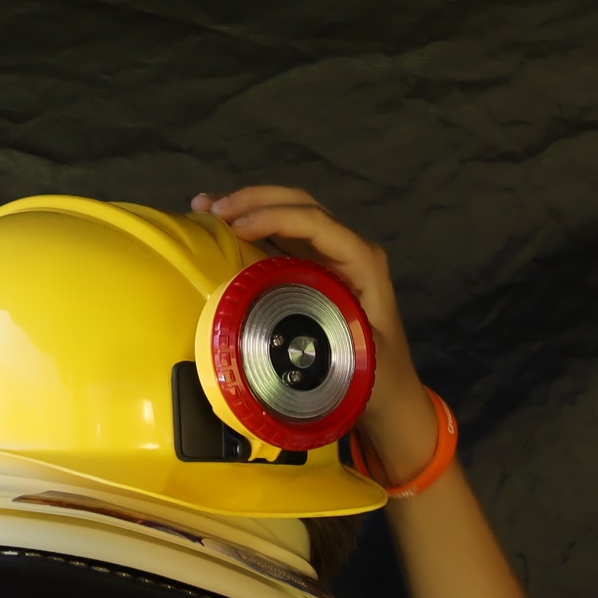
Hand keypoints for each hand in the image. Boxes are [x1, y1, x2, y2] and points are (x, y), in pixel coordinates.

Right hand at [197, 186, 439, 489]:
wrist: (392, 397)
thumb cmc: (381, 379)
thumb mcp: (361, 359)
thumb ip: (330, 337)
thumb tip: (282, 324)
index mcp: (363, 263)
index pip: (316, 224)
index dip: (274, 217)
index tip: (235, 226)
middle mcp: (349, 251)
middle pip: (300, 206)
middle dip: (254, 200)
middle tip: (210, 208)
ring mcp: (332, 258)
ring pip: (288, 215)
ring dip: (247, 207)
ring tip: (204, 206)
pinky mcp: (316, 270)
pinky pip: (282, 238)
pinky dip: (251, 228)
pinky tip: (219, 226)